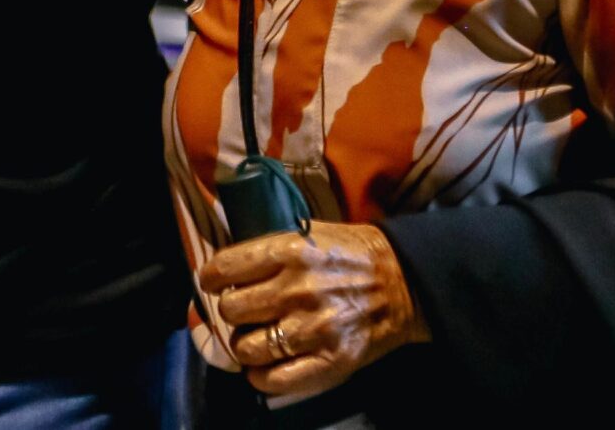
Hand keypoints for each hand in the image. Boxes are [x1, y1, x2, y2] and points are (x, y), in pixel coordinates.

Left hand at [199, 222, 426, 397]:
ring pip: (246, 348)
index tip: (211, 283)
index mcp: (291, 251)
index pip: (225, 269)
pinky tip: (263, 366)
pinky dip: (260, 377)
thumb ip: (269, 248)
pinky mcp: (330, 361)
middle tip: (241, 312)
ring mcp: (313, 328)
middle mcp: (297, 289)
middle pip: (231, 310)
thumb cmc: (351, 254)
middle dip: (230, 311)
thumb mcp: (310, 233)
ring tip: (254, 339)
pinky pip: (273, 380)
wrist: (403, 282)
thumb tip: (224, 267)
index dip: (210, 278)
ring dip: (244, 346)